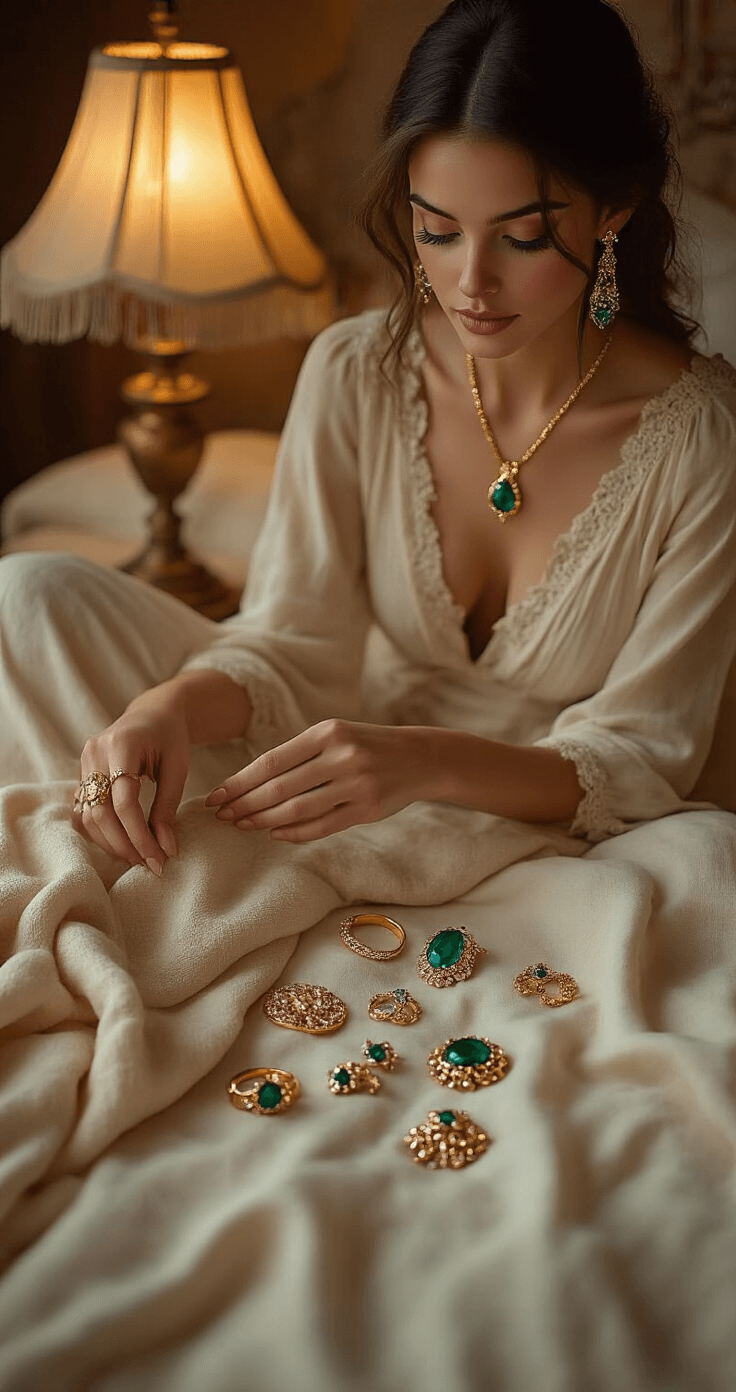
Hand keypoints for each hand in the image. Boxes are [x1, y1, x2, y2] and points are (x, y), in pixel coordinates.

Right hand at [73, 691, 189, 871]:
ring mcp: (84, 762)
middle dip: (125, 844)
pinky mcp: (82, 773)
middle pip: (101, 813)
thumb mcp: (177, 768)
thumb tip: (166, 850)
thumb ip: (168, 808)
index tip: (160, 859)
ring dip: (112, 843)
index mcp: (122, 745)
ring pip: (88, 816)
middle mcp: (95, 753)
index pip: (124, 802)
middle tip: (150, 863)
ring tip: (139, 856)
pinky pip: (85, 810)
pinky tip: (123, 843)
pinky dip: (102, 832)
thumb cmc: (170, 738)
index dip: (141, 836)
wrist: (153, 713)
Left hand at [205, 719, 434, 842]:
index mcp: (327, 732)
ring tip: (243, 826)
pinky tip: (276, 834)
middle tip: (222, 816)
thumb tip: (251, 783)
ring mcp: (356, 784)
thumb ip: (300, 754)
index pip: (272, 761)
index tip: (216, 795)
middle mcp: (342, 755)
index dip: (239, 781)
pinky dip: (295, 832)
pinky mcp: (368, 809)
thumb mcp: (336, 735)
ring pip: (297, 810)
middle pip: (279, 787)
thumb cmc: (367, 746)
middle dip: (245, 804)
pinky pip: (322, 826)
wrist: (421, 757)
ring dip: (264, 821)